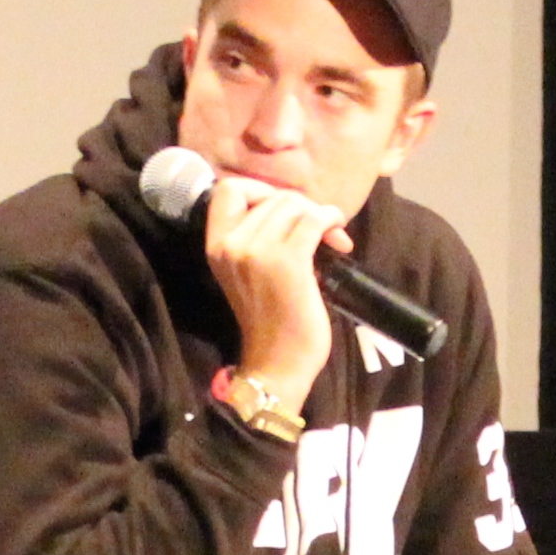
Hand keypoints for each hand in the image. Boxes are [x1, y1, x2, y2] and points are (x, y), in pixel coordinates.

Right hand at [204, 175, 352, 413]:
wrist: (278, 366)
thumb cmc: (271, 322)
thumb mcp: (249, 272)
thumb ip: (259, 237)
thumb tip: (299, 206)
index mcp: (216, 246)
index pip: (228, 188)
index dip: (260, 191)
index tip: (282, 214)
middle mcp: (232, 245)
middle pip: (273, 196)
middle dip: (301, 208)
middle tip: (318, 232)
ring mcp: (258, 252)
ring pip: (295, 205)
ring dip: (319, 216)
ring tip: (331, 239)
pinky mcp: (288, 262)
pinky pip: (314, 220)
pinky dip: (331, 221)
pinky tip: (339, 238)